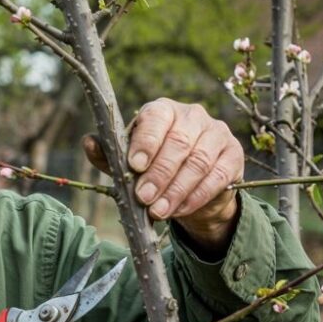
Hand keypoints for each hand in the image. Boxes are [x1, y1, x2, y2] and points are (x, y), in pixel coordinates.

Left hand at [84, 98, 243, 253]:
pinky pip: (217, 176)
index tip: (135, 166)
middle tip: (144, 197)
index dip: (146, 142)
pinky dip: (196, 196)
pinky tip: (179, 210)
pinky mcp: (233, 155)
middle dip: (159, 173)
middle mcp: (193, 115)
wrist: (191, 188)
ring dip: (176, 189)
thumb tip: (88, 142)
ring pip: (199, 161)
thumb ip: (108, 154)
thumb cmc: (152, 168)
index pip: (156, 118)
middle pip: (178, 142)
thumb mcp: (126, 164)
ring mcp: (217, 133)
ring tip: (158, 211)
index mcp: (163, 110)